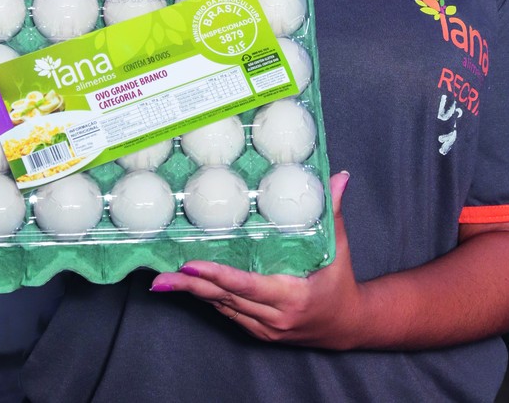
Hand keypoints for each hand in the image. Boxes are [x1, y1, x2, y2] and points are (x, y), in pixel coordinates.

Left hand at [149, 172, 361, 348]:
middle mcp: (274, 316)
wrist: (346, 326)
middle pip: (226, 298)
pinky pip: (229, 313)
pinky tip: (189, 287)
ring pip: (223, 307)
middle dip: (192, 286)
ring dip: (194, 294)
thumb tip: (339, 175)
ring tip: (164, 280)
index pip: (247, 285)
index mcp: (292, 295)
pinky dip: (209, 299)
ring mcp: (265, 327)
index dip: (217, 275)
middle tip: (162, 274)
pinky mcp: (259, 332)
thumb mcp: (339, 247)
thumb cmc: (340, 283)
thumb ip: (334, 210)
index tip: (191, 265)